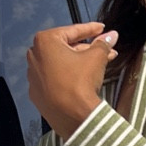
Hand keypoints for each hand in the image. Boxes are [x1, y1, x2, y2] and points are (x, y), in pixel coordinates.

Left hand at [27, 22, 118, 137]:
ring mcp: (32, 76)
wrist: (73, 117)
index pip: (72, 31)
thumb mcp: (96, 58)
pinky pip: (53, 78)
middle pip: (64, 47)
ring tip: (98, 63)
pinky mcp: (36, 93)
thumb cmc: (81, 80)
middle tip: (103, 48)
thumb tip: (112, 35)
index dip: (90, 29)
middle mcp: (33, 56)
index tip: (102, 28)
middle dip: (86, 47)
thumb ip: (103, 43)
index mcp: (44, 42)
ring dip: (78, 61)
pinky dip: (66, 76)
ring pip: (59, 63)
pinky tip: (81, 78)